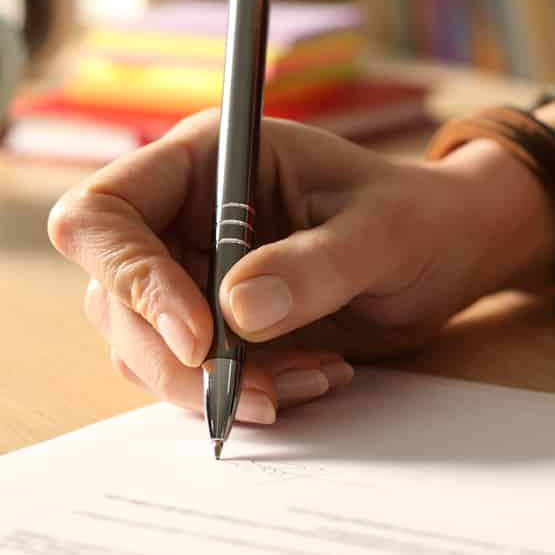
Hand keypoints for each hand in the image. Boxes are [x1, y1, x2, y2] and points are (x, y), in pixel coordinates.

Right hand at [47, 112, 554, 422]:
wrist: (449, 256)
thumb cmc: (420, 218)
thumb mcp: (383, 232)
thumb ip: (314, 265)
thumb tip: (236, 313)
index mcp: (204, 160)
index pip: (105, 214)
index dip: (132, 277)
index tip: (200, 337)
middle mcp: (180, 215)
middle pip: (113, 296)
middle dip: (178, 358)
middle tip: (260, 394)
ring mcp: (188, 273)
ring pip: (142, 347)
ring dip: (214, 385)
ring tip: (307, 379)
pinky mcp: (209, 326)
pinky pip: (188, 375)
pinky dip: (240, 393)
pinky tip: (311, 377)